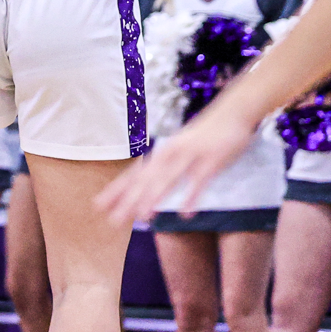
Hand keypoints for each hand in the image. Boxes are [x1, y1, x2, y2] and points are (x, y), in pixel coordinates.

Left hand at [95, 102, 256, 222]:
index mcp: (162, 152)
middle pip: (147, 179)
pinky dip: (192, 196)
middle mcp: (171, 152)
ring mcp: (191, 155)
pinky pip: (199, 180)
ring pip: (169, 178)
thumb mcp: (179, 147)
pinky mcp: (211, 160)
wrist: (232, 111)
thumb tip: (146, 185)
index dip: (117, 190)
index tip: (99, 205)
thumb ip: (163, 166)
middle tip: (113, 220)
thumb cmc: (203, 134)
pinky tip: (185, 214)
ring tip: (142, 216)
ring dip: (155, 197)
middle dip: (129, 200)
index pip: (135, 174)